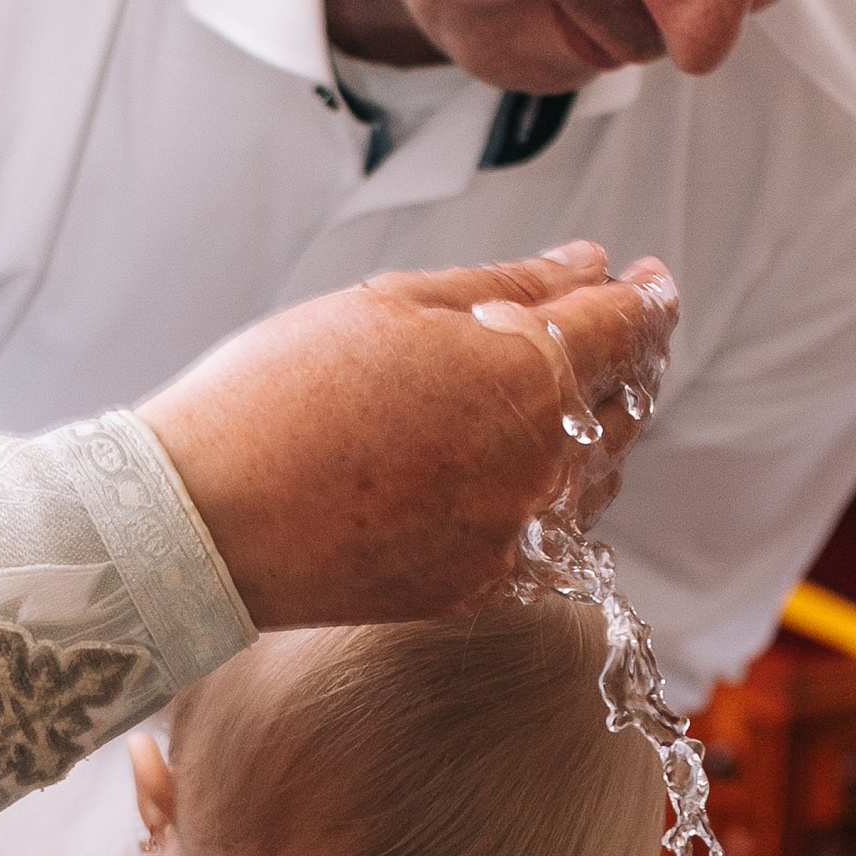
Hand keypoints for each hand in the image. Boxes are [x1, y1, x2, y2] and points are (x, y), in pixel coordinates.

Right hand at [139, 243, 678, 629]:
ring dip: (594, 430)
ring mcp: (514, 538)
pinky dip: (552, 497)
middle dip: (628, 359)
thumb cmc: (280, 394)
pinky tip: (514, 471)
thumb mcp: (394, 305)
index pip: (628, 329)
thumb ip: (509, 284)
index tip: (648, 279)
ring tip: (558, 394)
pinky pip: (550, 538)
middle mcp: (542, 467)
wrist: (206, 521)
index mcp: (528, 377)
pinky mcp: (479, 589)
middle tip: (609, 327)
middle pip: (627, 405)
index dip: (648, 296)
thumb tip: (588, 265)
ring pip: (597, 478)